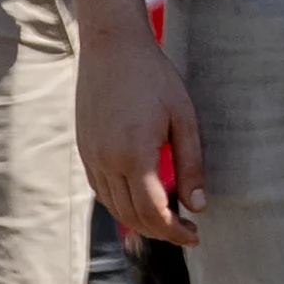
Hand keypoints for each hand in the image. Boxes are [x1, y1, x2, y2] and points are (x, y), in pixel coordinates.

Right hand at [78, 27, 204, 246]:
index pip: (154, 212)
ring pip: (114, 206)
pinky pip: (101, 189)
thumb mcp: (184, 118)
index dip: (176, 232)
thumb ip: (191, 165)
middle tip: (186, 232)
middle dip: (161, 231)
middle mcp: (106, 162)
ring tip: (167, 220)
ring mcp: (90, 156)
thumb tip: (199, 205)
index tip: (195, 236)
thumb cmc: (154, 77)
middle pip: (132, 216)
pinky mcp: (83, 149)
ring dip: (140, 221)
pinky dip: (121, 204)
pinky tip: (140, 200)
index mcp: (134, 156)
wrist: (112, 47)